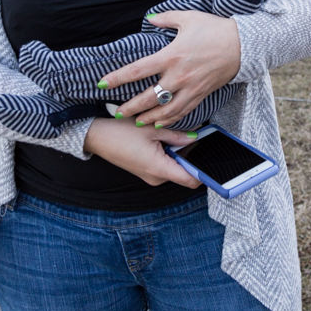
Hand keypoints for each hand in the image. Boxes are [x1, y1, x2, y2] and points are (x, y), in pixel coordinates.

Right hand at [85, 118, 201, 187]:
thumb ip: (177, 135)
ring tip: (177, 134)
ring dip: (180, 153)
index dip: (204, 173)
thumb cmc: (121, 132)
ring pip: (175, 168)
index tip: (214, 163)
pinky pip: (165, 165)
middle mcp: (156, 177)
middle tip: (196, 136)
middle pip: (184, 173)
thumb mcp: (152, 130)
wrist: (96, 136)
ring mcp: (150, 175)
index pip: (191, 180)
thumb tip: (196, 138)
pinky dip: (170, 154)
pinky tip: (165, 138)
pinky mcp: (145, 170)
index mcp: (159, 169)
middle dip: (192, 156)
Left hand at [100, 10, 240, 126]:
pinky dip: (170, 119)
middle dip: (130, 107)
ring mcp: (190, 88)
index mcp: (171, 55)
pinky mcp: (202, 94)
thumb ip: (165, 18)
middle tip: (117, 113)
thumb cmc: (215, 29)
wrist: (244, 45)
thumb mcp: (188, 18)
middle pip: (148, 97)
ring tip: (136, 122)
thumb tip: (150, 19)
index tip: (103, 84)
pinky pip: (183, 111)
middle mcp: (178, 75)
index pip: (138, 70)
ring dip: (149, 118)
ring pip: (165, 110)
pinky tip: (160, 123)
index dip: (118, 78)